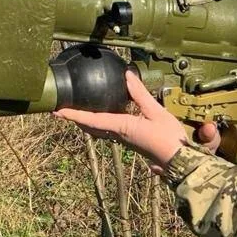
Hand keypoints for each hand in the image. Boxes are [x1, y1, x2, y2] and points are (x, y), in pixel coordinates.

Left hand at [55, 70, 220, 167]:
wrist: (179, 160)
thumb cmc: (168, 138)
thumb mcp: (156, 112)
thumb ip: (140, 95)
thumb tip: (127, 76)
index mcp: (121, 127)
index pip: (91, 120)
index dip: (73, 114)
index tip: (57, 111)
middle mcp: (119, 135)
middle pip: (91, 127)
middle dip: (76, 119)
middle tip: (62, 110)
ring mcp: (124, 140)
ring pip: (99, 130)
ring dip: (87, 122)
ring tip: (78, 113)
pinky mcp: (131, 141)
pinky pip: (109, 132)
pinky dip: (99, 124)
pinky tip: (105, 118)